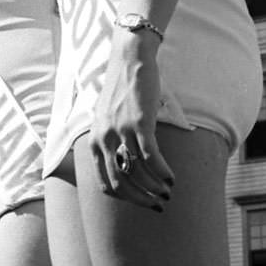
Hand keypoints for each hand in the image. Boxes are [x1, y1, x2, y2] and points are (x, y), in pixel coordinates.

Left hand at [90, 31, 173, 208]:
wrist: (130, 60)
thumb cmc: (123, 92)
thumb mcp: (110, 121)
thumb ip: (114, 144)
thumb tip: (129, 167)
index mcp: (94, 144)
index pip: (105, 184)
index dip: (125, 199)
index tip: (142, 203)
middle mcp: (103, 141)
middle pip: (120, 184)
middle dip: (140, 199)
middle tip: (157, 205)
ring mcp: (120, 132)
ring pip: (137, 172)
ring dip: (155, 187)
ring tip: (168, 193)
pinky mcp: (138, 122)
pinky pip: (150, 156)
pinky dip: (162, 171)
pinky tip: (171, 178)